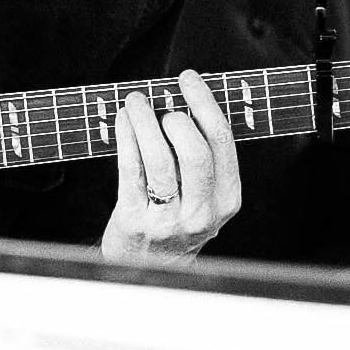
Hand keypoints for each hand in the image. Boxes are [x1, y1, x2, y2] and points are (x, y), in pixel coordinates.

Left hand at [102, 70, 240, 261]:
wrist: (149, 269)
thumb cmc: (177, 222)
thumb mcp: (204, 198)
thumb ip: (203, 159)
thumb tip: (185, 101)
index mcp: (226, 200)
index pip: (222, 143)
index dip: (205, 105)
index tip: (189, 81)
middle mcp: (201, 213)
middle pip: (196, 153)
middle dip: (178, 116)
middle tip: (162, 100)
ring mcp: (167, 220)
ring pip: (159, 160)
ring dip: (145, 122)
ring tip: (136, 102)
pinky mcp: (134, 221)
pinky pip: (130, 171)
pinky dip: (126, 138)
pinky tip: (123, 121)